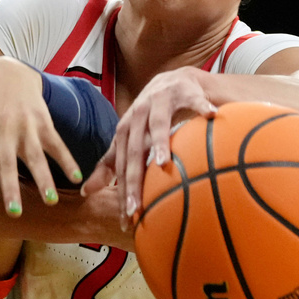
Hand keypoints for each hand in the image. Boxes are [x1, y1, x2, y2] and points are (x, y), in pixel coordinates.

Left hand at [0, 57, 80, 215]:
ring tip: (50, 201)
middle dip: (11, 187)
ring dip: (44, 178)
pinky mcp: (43, 122)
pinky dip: (67, 159)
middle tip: (14, 213)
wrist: (7, 72)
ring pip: (35, 156)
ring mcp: (25, 126)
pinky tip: (76, 178)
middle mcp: (3, 129)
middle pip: (7, 163)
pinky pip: (56, 143)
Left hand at [82, 66, 216, 229]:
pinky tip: (211, 116)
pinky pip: (194, 100)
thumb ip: (109, 164)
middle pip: (134, 150)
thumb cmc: (148, 116)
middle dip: (134, 178)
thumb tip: (86, 193)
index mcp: (124, 130)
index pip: (120, 165)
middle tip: (138, 206)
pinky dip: (202, 107)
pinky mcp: (184, 90)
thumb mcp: (127, 139)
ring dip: (159, 142)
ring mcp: (160, 101)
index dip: (122, 191)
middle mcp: (138, 115)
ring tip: (163, 163)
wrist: (171, 80)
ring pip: (157, 124)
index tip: (127, 217)